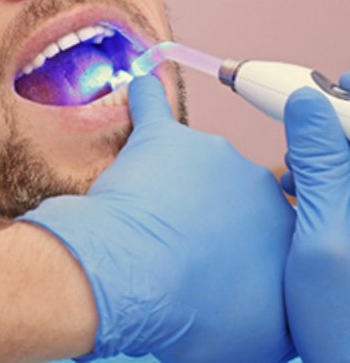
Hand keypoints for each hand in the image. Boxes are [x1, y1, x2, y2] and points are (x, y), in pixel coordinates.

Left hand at [20, 75, 295, 362]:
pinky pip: (152, 106)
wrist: (138, 278)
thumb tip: (268, 305)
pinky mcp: (161, 138)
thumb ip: (274, 311)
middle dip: (212, 213)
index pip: (273, 224)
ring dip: (175, 180)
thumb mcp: (260, 338)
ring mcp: (208, 153)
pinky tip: (140, 85)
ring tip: (147, 212)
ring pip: (193, 161)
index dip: (244, 242)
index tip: (222, 255)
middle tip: (181, 243)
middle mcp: (254, 181)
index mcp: (284, 226)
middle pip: (234, 190)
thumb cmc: (195, 314)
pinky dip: (145, 97)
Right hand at [283, 71, 349, 362]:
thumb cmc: (345, 320)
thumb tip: (306, 100)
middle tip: (297, 137)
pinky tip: (296, 190)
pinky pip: (340, 180)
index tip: (329, 85)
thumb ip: (322, 164)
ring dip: (321, 151)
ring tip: (291, 174)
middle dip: (329, 123)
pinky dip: (320, 175)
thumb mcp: (325, 236)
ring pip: (347, 156)